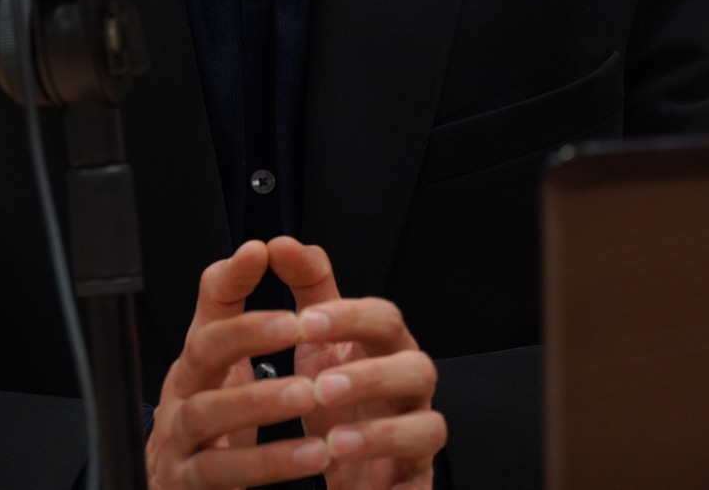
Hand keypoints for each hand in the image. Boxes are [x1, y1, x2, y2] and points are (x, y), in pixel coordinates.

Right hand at [146, 240, 329, 487]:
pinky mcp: (189, 486)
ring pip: (206, 414)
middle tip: (298, 324)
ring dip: (259, 401)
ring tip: (308, 392)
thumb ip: (252, 315)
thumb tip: (272, 248)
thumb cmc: (212, 432)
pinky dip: (267, 464)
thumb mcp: (227, 372)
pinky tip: (311, 455)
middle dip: (247, 333)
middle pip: (200, 353)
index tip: (260, 253)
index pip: (206, 307)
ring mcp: (180, 442)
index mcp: (197, 366)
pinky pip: (222, 473)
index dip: (229, 280)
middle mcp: (183, 396)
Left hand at [270, 236, 443, 488]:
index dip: (349, 316)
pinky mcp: (415, 481)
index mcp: (382, 348)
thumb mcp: (312, 339)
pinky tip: (355, 483)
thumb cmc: (329, 398)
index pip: (383, 318)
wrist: (334, 468)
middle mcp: (408, 389)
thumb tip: (280, 242)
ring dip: (382, 433)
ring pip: (428, 427)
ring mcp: (416, 437)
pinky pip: (420, 482)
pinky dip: (394, 486)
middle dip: (371, 374)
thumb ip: (303, 286)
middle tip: (320, 386)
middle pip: (417, 367)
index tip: (304, 319)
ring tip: (332, 442)